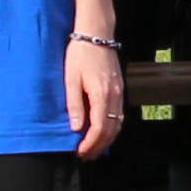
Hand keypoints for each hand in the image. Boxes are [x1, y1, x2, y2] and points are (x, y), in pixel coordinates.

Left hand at [63, 30, 125, 158]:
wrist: (96, 34)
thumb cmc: (80, 53)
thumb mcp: (70, 79)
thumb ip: (74, 104)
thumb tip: (76, 128)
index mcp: (101, 94)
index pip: (99, 128)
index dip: (90, 144)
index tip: (80, 152)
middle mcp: (115, 95)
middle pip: (111, 130)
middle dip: (99, 147)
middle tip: (85, 156)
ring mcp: (119, 92)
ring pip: (118, 124)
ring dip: (107, 140)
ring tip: (93, 149)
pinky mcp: (119, 88)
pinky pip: (119, 115)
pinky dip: (112, 128)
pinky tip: (103, 133)